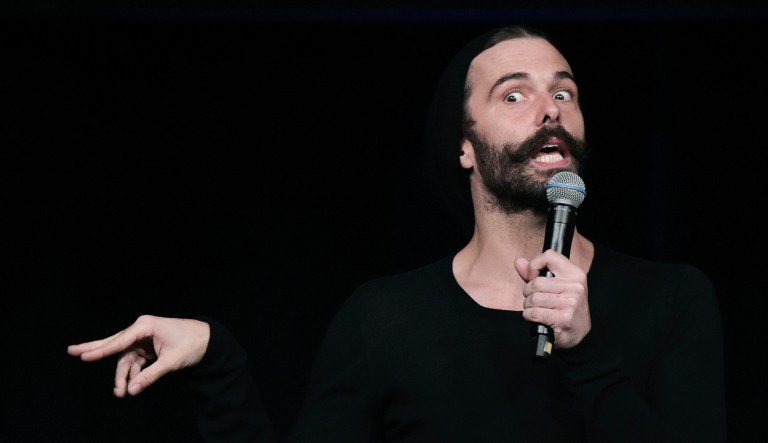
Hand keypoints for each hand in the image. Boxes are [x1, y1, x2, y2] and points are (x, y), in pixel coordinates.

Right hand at [67, 315, 209, 396]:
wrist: (207, 339)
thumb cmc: (191, 344)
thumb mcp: (172, 361)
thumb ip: (151, 376)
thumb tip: (132, 390)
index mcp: (145, 326)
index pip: (119, 340)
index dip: (101, 350)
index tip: (83, 356)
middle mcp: (141, 329)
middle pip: (114, 342)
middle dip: (94, 349)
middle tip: (71, 351)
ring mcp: (143, 338)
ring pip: (124, 357)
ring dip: (122, 375)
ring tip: (119, 393)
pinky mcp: (147, 347)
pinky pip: (134, 361)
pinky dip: (132, 373)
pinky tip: (131, 386)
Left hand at [514, 249, 590, 348]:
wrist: (578, 334)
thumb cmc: (564, 307)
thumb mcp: (554, 286)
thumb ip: (535, 274)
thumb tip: (518, 261)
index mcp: (574, 274)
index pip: (549, 256)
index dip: (534, 266)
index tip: (534, 278)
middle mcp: (575, 286)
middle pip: (536, 282)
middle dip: (528, 293)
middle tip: (534, 300)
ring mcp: (571, 303)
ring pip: (533, 298)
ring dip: (528, 306)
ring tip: (536, 310)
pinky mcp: (564, 319)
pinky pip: (534, 313)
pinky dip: (529, 316)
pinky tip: (535, 318)